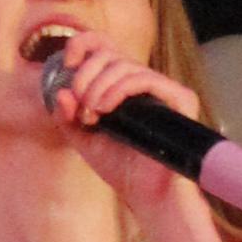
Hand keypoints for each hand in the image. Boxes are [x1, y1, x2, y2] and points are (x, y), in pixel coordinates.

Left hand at [43, 38, 211, 241]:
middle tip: (80, 106)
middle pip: (110, 52)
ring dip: (98, 87)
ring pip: (124, 65)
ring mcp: (163, 89)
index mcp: (123, 86)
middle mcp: (144, 83)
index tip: (66, 62)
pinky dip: (118, 89)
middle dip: (85, 75)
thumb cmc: (121, 170)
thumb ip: (67, 117)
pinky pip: (144, 78)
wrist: (149, 197)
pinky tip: (105, 109)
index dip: (82, 44)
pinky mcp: (180, 98)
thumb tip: (61, 92)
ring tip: (92, 115)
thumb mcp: (83, 140)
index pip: (105, 46)